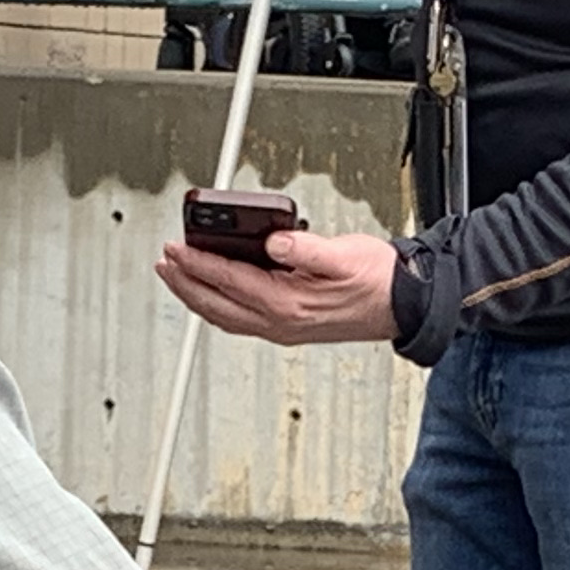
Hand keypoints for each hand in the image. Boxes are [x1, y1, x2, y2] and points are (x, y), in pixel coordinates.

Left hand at [154, 225, 400, 346]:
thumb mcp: (343, 255)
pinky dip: (219, 306)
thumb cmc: (379, 281)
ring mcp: (283, 328)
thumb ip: (305, 249)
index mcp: (288, 303)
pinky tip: (214, 295)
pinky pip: (240, 320)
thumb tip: (273, 242)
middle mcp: (280, 322)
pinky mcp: (290, 327)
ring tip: (178, 277)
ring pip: (225, 316)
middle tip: (164, 263)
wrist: (404, 305)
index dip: (198, 263)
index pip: (230, 280)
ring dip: (197, 297)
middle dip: (185, 283)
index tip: (176, 248)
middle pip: (217, 305)